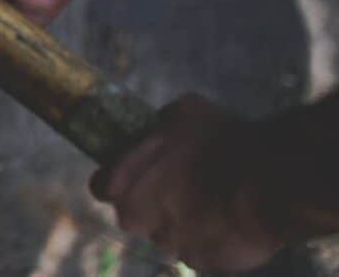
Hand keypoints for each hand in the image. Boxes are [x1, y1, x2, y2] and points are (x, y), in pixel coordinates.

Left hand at [91, 94, 284, 270]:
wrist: (270, 181)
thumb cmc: (222, 140)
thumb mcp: (182, 112)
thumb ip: (158, 125)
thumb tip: (158, 127)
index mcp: (124, 185)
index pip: (102, 187)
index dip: (116, 179)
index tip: (134, 172)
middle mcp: (140, 221)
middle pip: (136, 214)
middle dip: (151, 201)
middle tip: (180, 183)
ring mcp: (171, 244)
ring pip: (169, 233)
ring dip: (182, 219)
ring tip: (212, 197)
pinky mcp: (203, 262)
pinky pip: (200, 248)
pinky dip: (210, 236)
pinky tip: (228, 216)